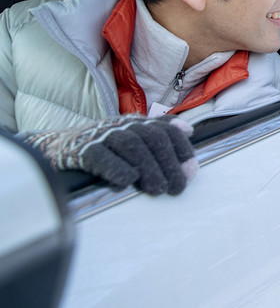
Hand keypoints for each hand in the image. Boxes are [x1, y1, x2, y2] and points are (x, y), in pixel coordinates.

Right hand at [24, 115, 196, 195]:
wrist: (55, 148)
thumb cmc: (102, 148)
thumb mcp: (131, 138)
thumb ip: (159, 134)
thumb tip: (188, 130)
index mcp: (135, 123)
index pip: (165, 130)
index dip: (181, 148)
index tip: (191, 170)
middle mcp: (121, 125)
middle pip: (152, 139)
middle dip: (169, 164)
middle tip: (177, 188)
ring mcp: (101, 135)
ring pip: (132, 146)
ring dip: (149, 169)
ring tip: (158, 189)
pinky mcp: (81, 150)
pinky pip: (102, 156)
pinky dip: (117, 168)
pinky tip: (128, 181)